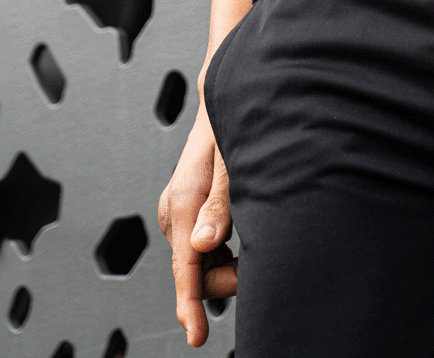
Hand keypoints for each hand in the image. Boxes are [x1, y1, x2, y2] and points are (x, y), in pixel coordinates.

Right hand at [157, 109, 237, 346]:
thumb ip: (221, 203)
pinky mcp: (189, 215)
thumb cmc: (234, 125)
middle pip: (197, 274)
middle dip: (227, 276)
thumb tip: (203, 246)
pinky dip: (224, 252)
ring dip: (227, 263)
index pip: (186, 266)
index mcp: (183, 202)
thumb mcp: (235, 160)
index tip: (196, 337)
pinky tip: (243, 233)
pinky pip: (204, 252)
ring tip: (254, 233)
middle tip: (258, 253)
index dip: (191, 305)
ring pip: (201, 265)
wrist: (228, 99)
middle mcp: (176, 212)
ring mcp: (180, 215)